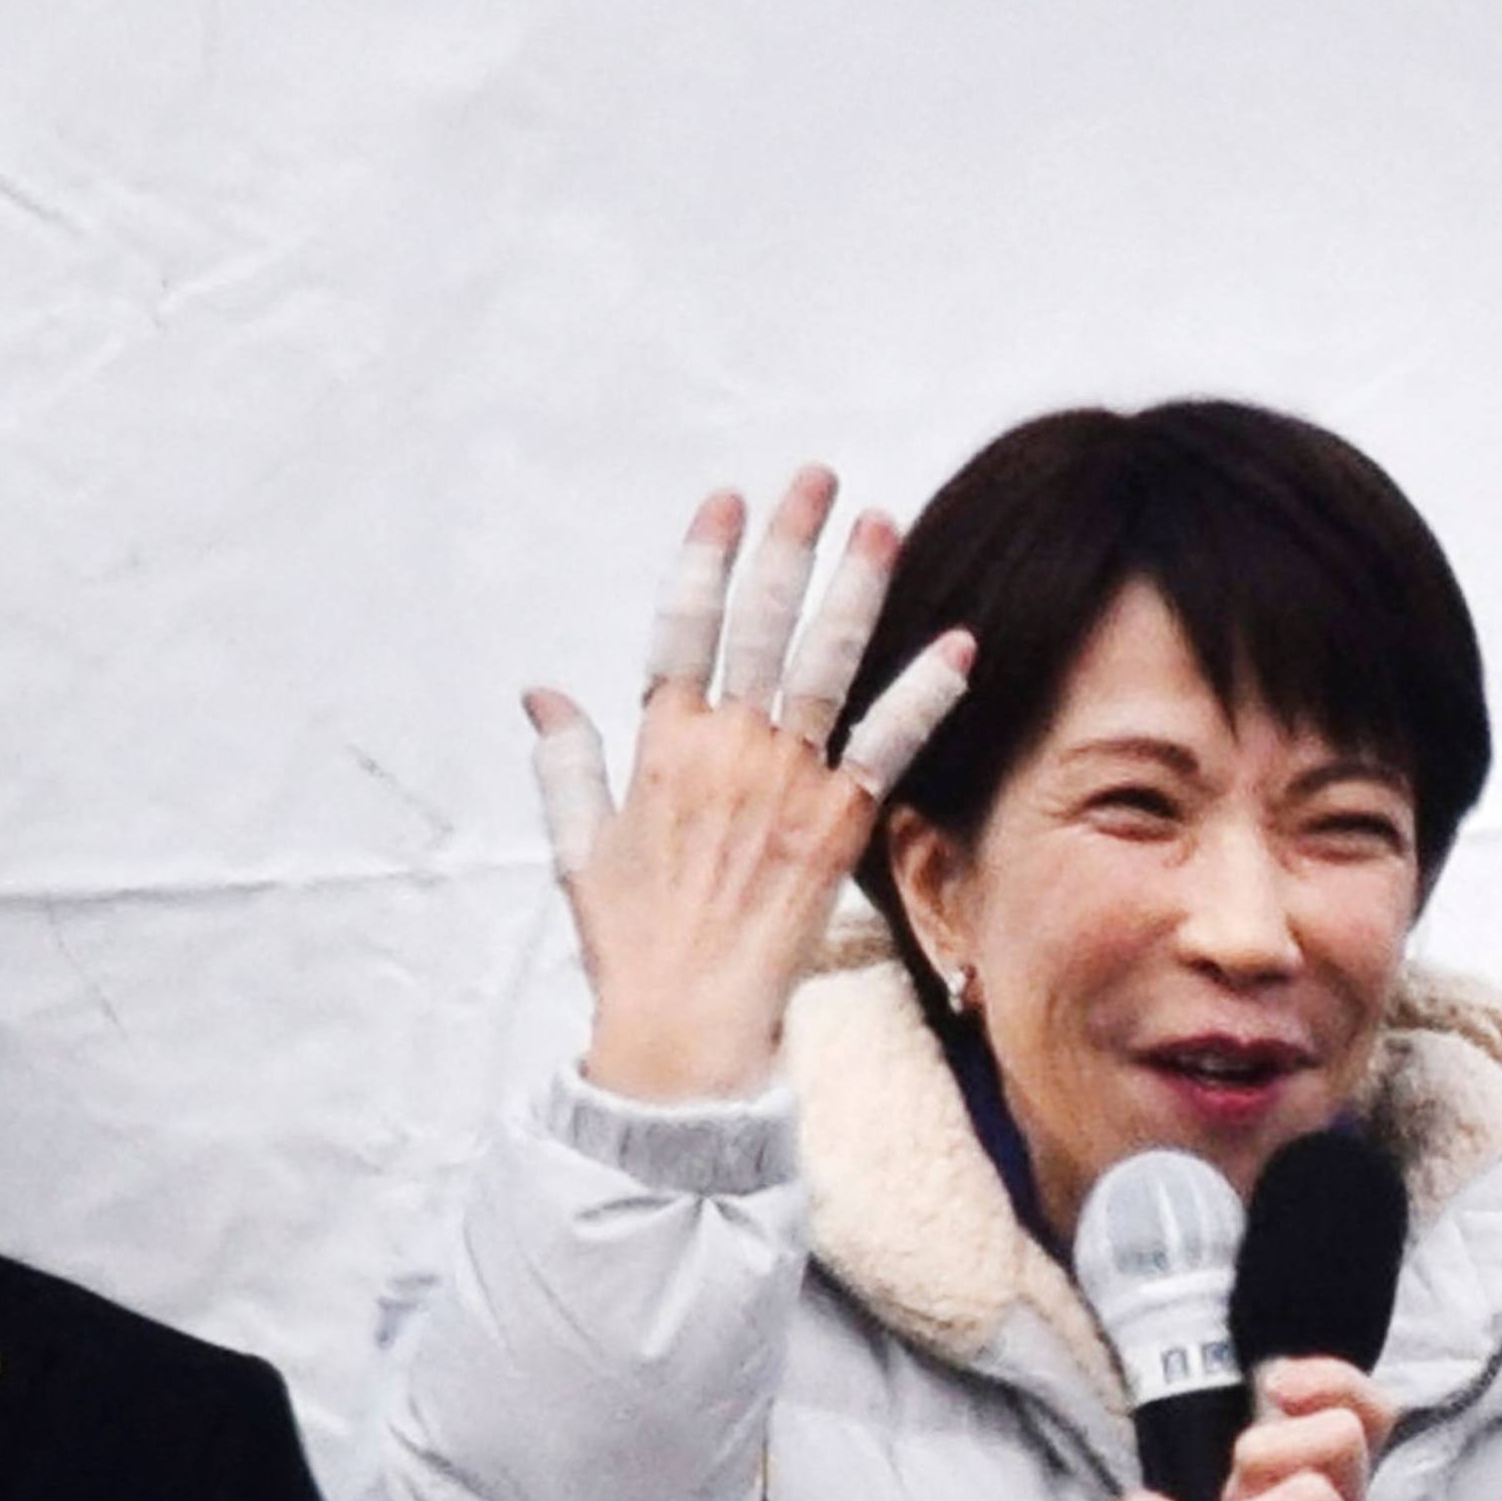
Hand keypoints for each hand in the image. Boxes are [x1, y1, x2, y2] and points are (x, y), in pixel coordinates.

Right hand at [527, 468, 972, 1103]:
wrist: (686, 1020)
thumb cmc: (631, 940)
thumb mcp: (581, 845)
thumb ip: (568, 762)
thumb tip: (540, 696)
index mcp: (662, 743)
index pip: (683, 627)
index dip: (705, 560)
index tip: (727, 503)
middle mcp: (727, 747)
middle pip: (762, 623)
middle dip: (789, 543)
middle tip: (816, 480)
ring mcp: (787, 781)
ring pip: (827, 663)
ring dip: (857, 587)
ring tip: (881, 522)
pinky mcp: (839, 823)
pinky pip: (889, 744)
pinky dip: (926, 693)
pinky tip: (961, 643)